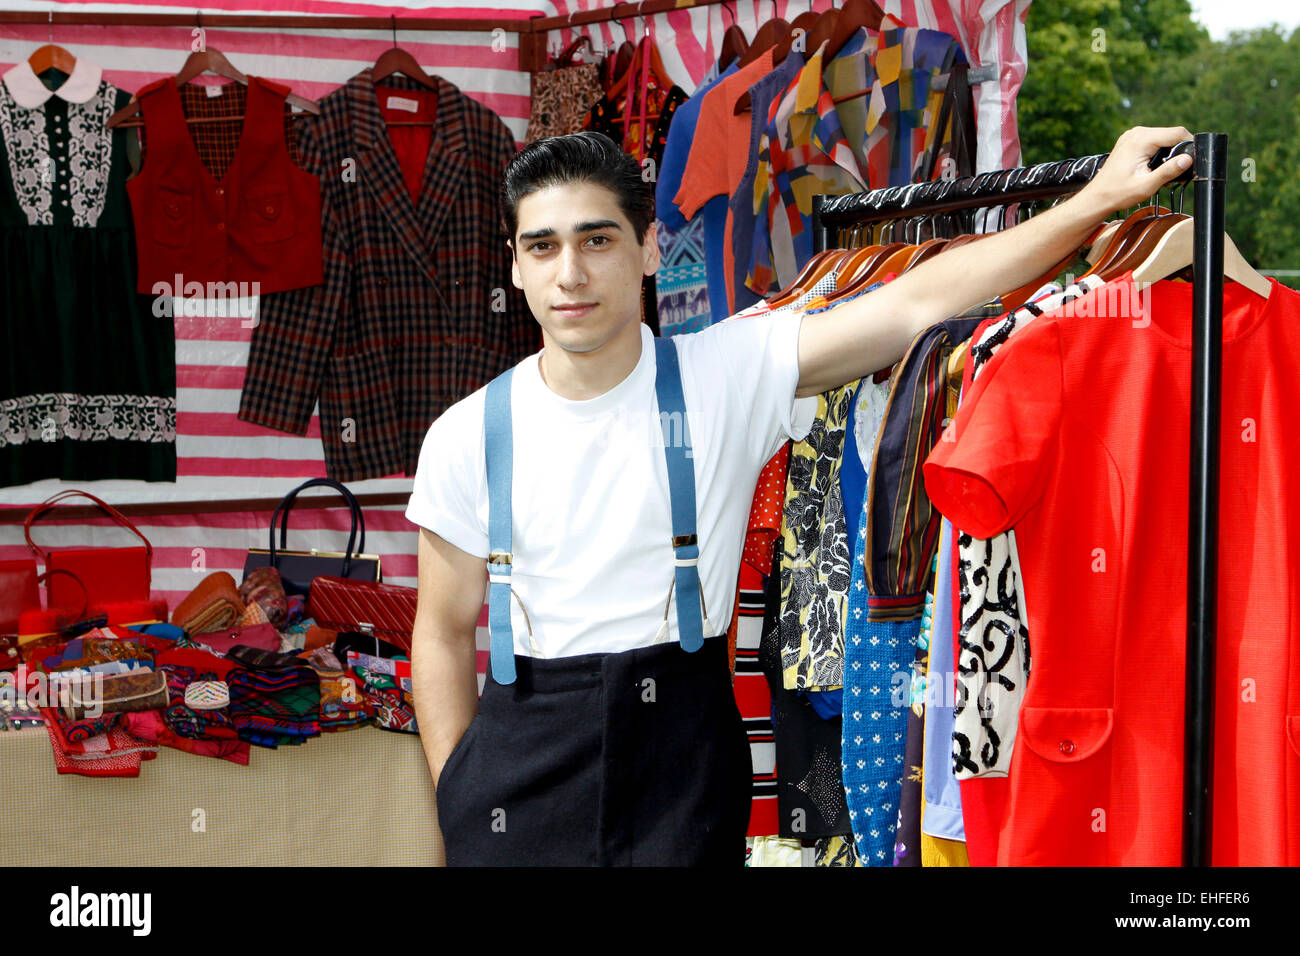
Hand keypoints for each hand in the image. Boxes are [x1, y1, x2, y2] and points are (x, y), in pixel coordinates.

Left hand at [1078, 125, 1193, 218]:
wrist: (1097, 197)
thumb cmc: (1118, 193)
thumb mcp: (1147, 185)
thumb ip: (1169, 171)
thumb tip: (1188, 159)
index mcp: (1141, 139)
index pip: (1178, 133)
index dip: (1190, 145)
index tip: (1192, 162)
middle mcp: (1137, 132)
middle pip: (1171, 135)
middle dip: (1178, 151)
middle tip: (1178, 174)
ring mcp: (1132, 135)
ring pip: (1163, 138)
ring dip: (1168, 153)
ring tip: (1165, 174)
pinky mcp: (1131, 141)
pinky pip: (1153, 141)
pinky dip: (1158, 153)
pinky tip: (1155, 169)